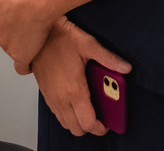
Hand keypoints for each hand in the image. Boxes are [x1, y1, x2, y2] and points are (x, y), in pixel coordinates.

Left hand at [0, 0, 54, 73]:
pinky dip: (27, 66)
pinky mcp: (20, 56)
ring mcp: (8, 46)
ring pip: (15, 49)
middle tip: (37, 30)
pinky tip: (32, 65)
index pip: (5, 23)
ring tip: (40, 44)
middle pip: (8, 37)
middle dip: (20, 34)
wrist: (34, 0)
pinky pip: (21, 67)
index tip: (28, 18)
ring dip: (26, 47)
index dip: (17, 21)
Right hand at [34, 18, 131, 136]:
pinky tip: (77, 102)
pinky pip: (58, 115)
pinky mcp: (46, 95)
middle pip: (76, 129)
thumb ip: (108, 58)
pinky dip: (68, 115)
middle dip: (90, 127)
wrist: (38, 35)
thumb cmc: (61, 38)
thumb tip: (126, 67)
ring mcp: (52, 98)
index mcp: (74, 89)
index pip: (87, 122)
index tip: (107, 124)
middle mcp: (61, 98)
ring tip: (90, 110)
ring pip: (66, 124)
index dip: (99, 127)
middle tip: (101, 117)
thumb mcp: (89, 44)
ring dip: (78, 121)